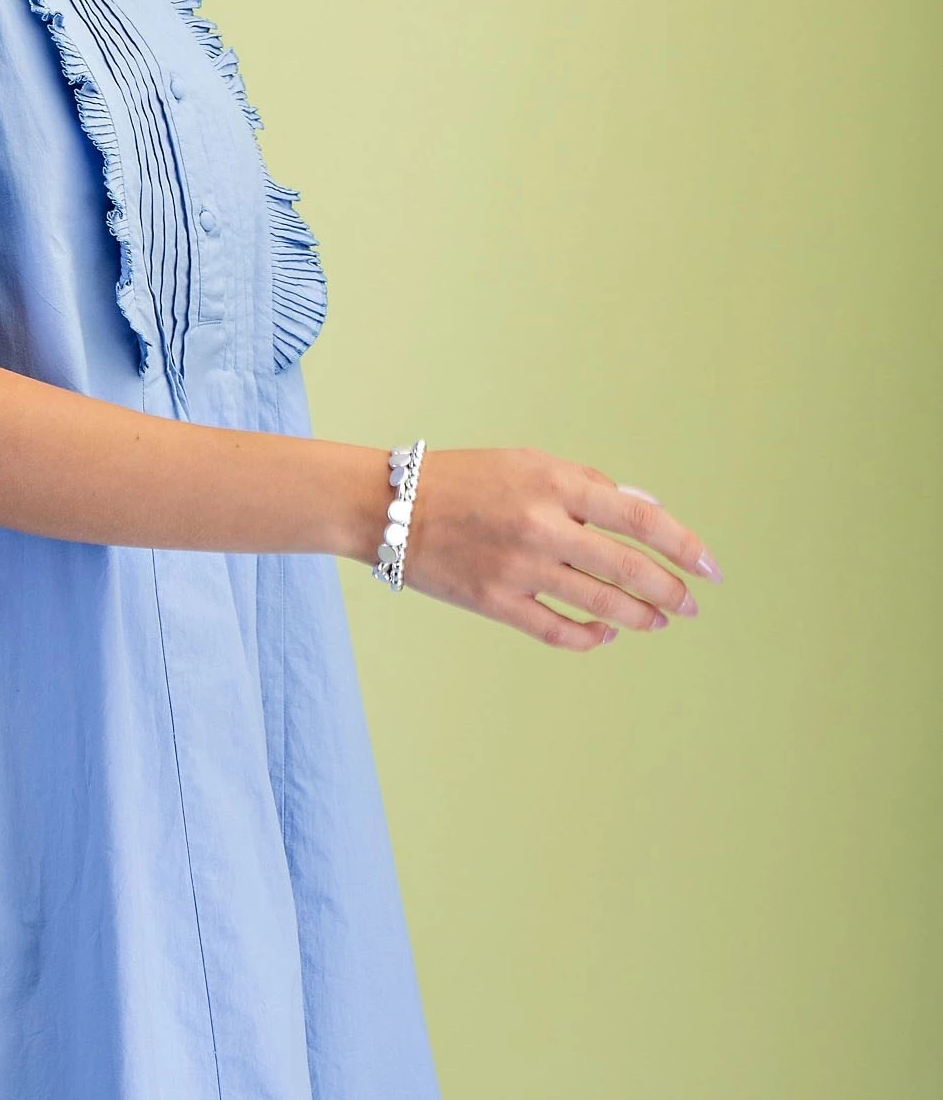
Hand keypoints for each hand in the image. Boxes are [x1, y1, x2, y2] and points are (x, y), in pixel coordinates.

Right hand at [400, 446, 722, 650]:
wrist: (390, 506)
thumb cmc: (466, 479)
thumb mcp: (529, 462)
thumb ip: (586, 486)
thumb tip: (640, 514)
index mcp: (555, 483)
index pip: (639, 517)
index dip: (683, 544)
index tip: (710, 566)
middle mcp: (541, 526)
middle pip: (628, 568)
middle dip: (670, 590)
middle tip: (689, 604)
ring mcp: (517, 568)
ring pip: (599, 604)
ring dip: (639, 616)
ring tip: (657, 621)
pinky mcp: (493, 601)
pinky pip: (555, 630)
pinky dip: (588, 637)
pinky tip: (605, 634)